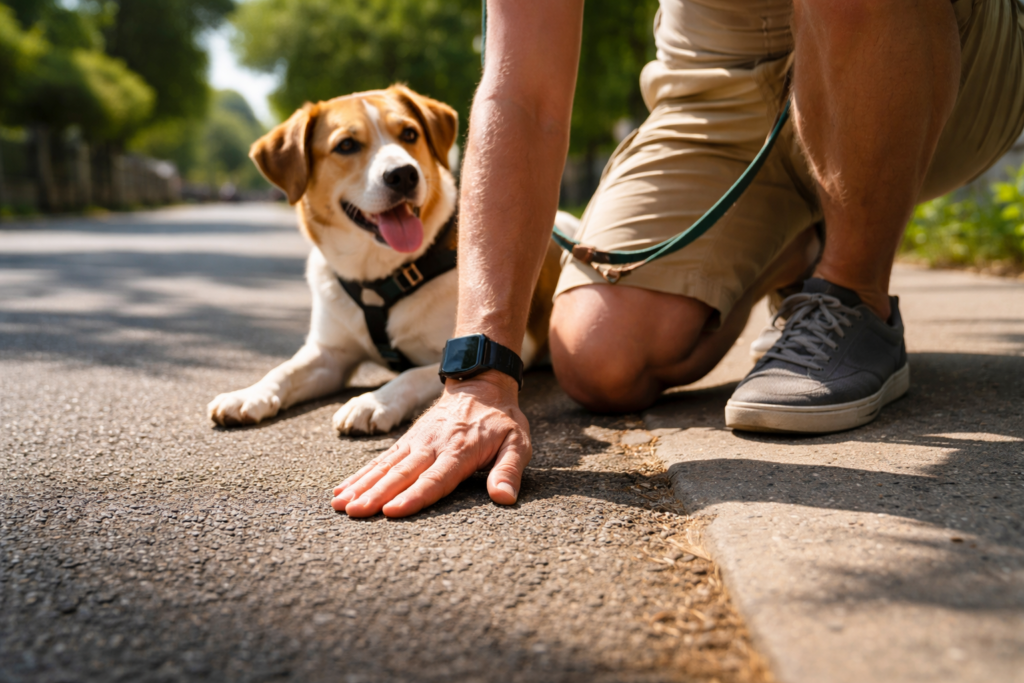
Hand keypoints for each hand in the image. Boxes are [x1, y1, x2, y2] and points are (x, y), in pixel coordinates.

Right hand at [331, 371, 530, 516]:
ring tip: (340, 505)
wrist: (480, 384)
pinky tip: (341, 491)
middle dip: (377, 495)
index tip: (393, 511)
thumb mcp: (518, 443)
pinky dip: (361, 475)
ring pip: (386, 467)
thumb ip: (509, 470)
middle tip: (355, 513)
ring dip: (362, 486)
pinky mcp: (406, 441)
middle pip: (403, 474)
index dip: (414, 496)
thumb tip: (505, 498)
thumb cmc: (501, 420)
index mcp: (460, 451)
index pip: (436, 478)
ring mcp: (416, 442)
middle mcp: (433, 446)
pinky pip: (381, 459)